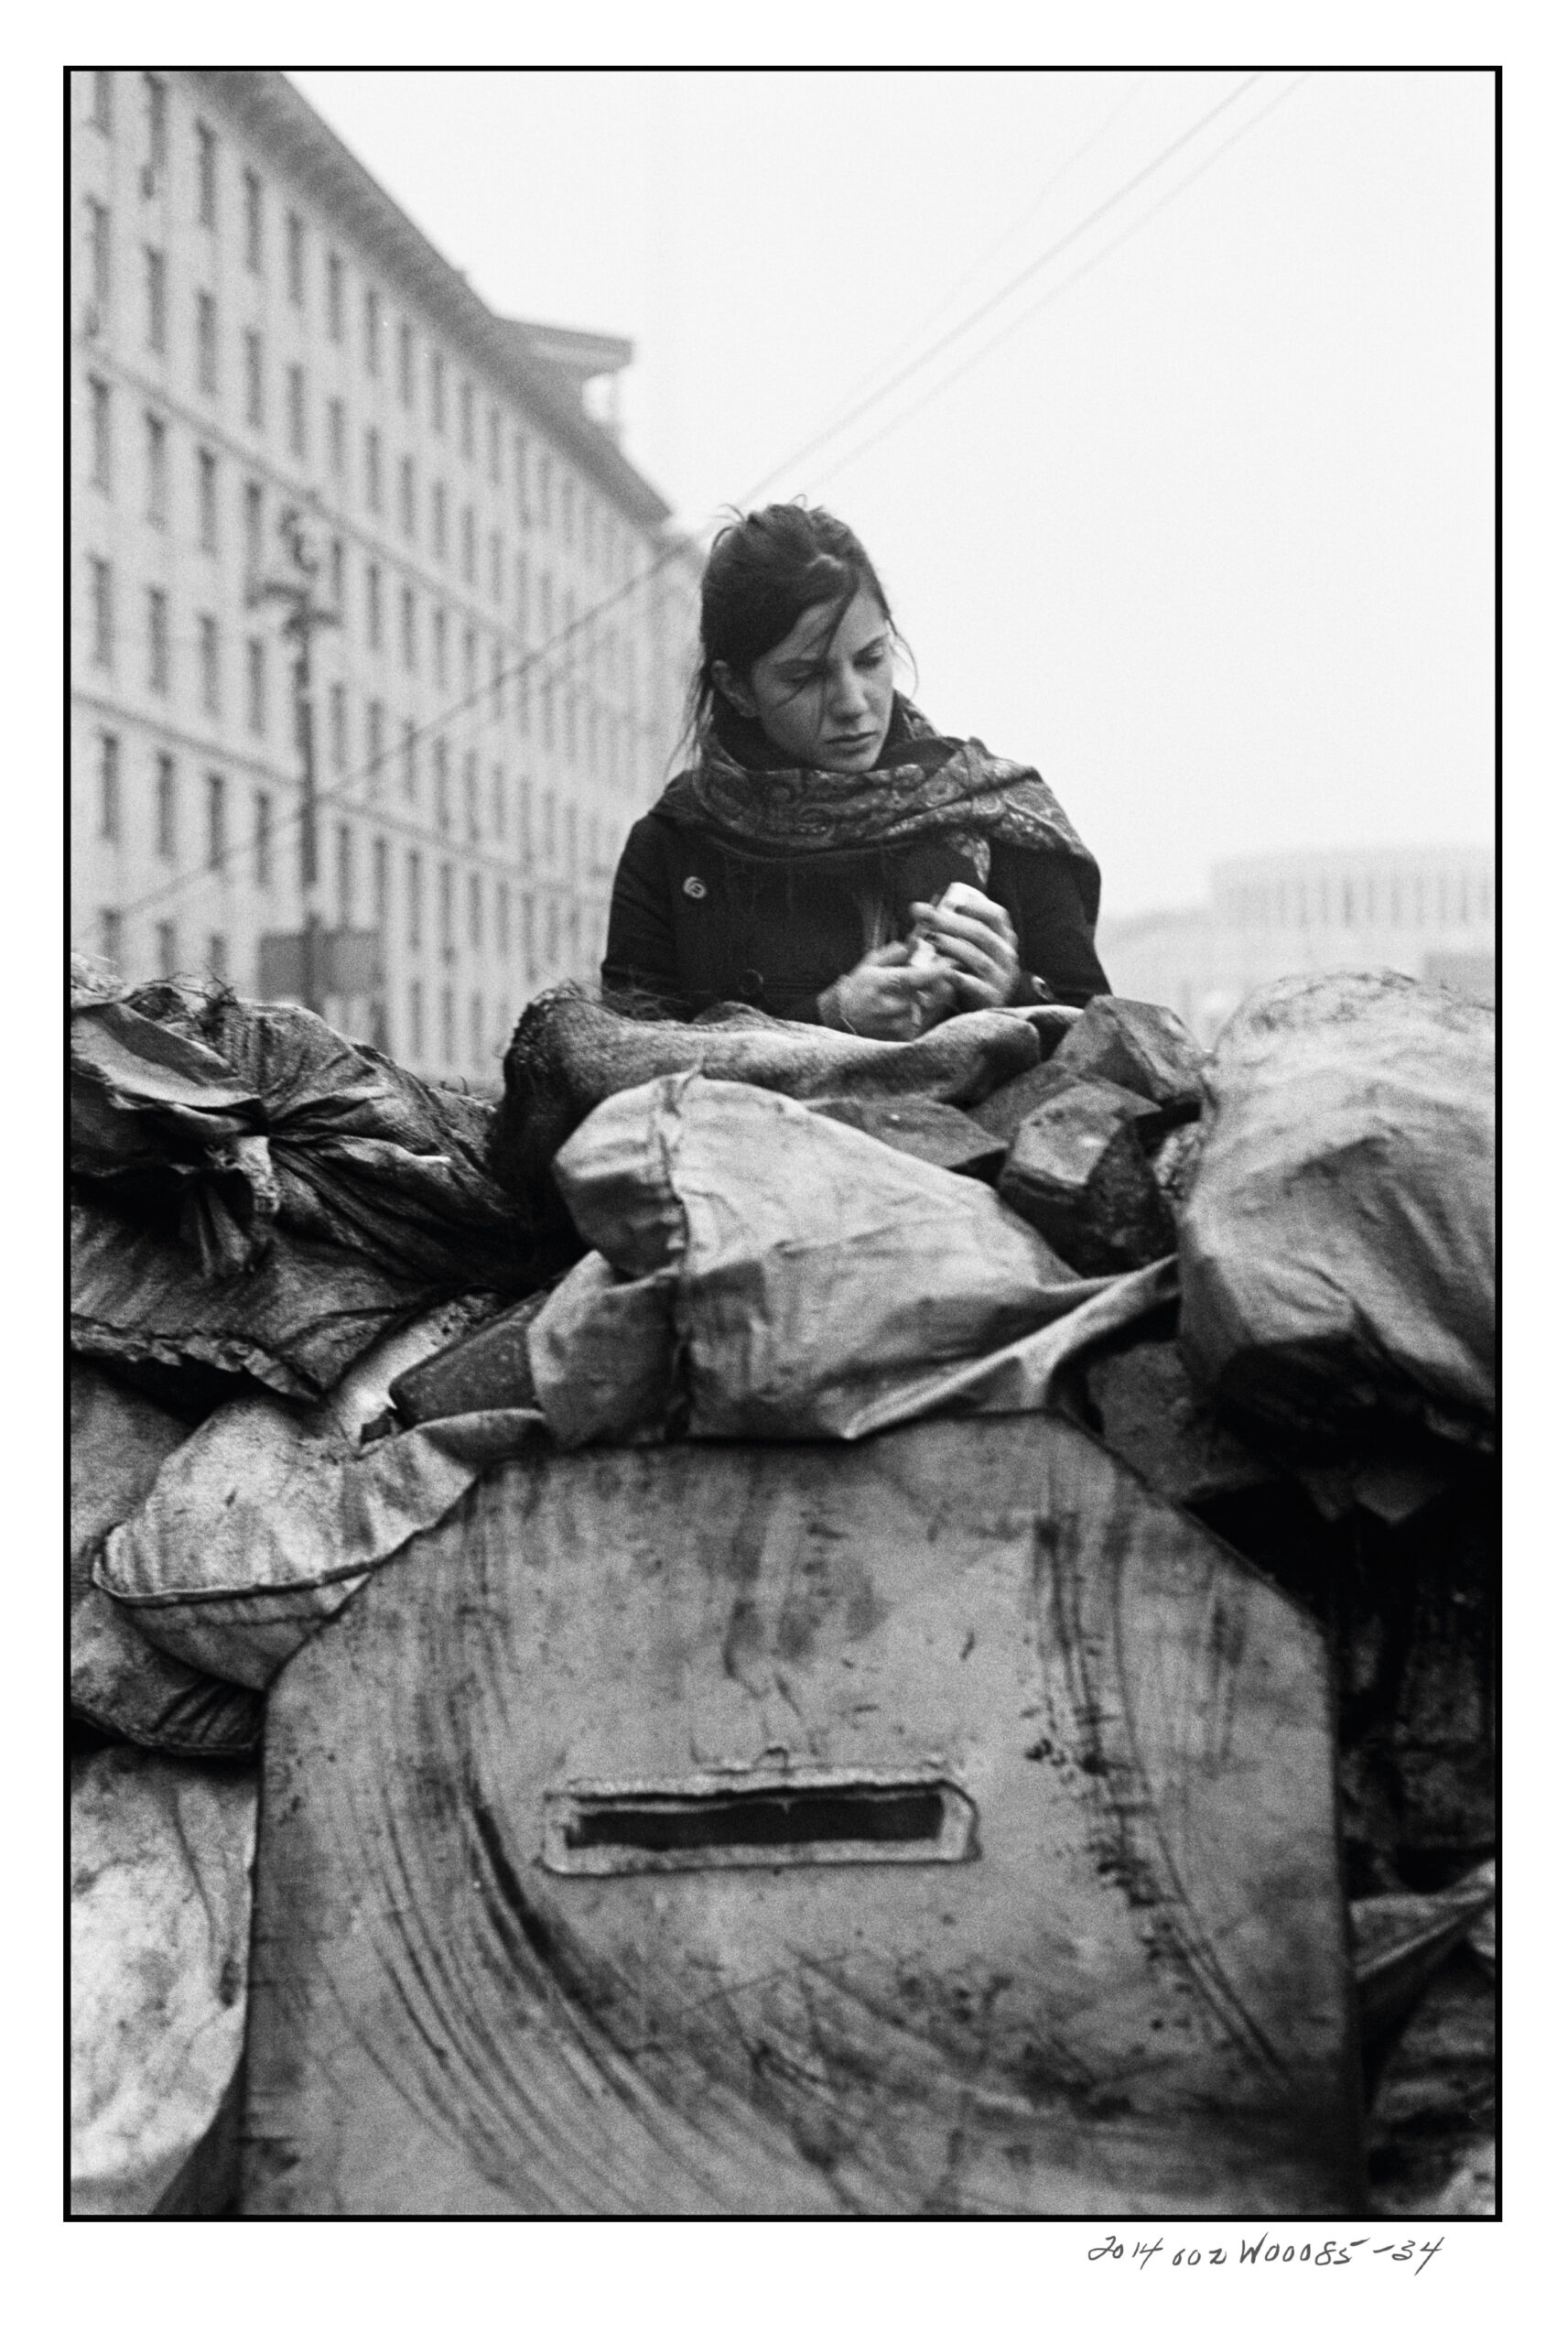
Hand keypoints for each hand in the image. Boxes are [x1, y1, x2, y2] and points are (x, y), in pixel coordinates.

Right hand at [822, 942, 955, 1039]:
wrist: (841, 1019)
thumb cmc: (858, 987)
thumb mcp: (871, 964)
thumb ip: (896, 953)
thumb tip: (917, 942)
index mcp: (882, 985)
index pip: (917, 977)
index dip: (937, 970)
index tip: (949, 962)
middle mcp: (892, 1007)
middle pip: (931, 992)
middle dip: (939, 981)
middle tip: (940, 972)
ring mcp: (899, 1025)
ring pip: (932, 1006)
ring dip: (933, 995)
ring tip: (923, 989)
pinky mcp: (904, 1037)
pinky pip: (926, 1019)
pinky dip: (925, 1009)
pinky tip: (914, 1005)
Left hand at [909, 883, 1019, 1009]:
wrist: (974, 1009)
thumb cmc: (965, 971)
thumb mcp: (961, 947)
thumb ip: (945, 929)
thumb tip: (917, 908)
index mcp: (1003, 939)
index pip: (996, 916)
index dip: (977, 907)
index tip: (954, 904)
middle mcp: (1006, 957)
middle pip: (982, 935)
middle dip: (954, 924)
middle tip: (930, 918)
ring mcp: (1001, 978)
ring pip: (979, 959)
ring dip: (954, 947)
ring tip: (931, 939)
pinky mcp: (991, 997)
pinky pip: (975, 986)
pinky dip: (959, 977)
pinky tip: (944, 971)